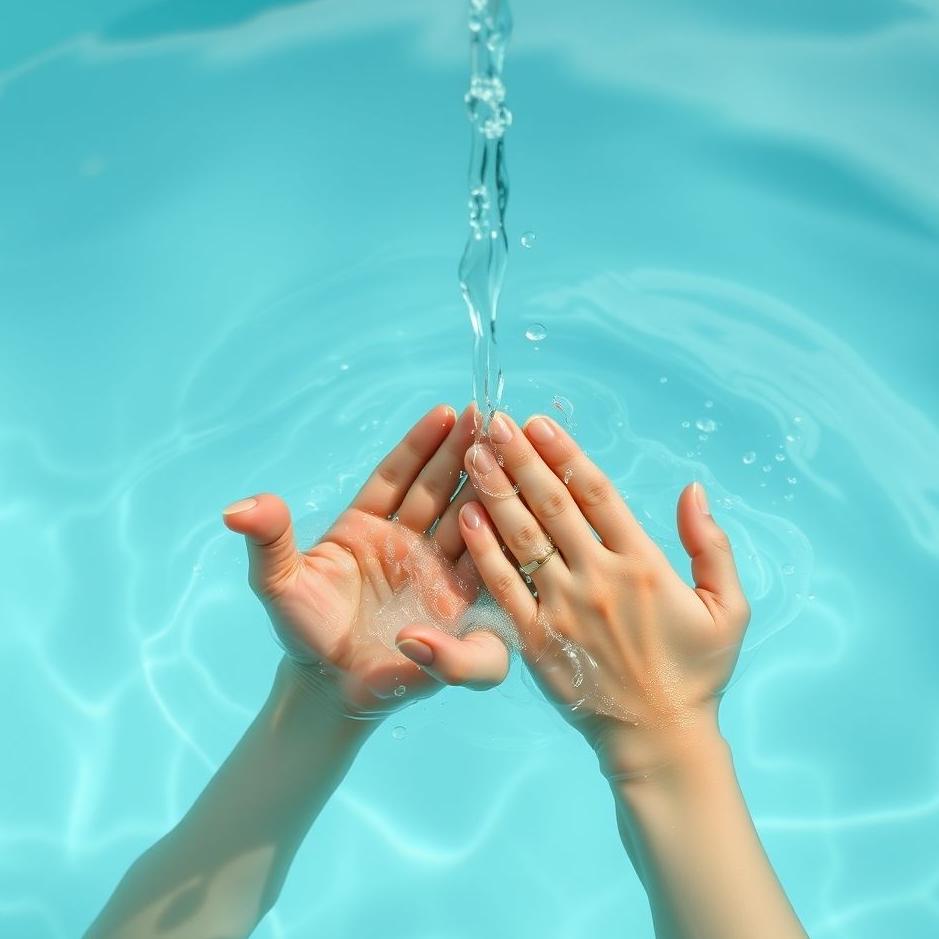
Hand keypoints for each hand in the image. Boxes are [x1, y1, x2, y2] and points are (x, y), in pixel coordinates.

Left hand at [222, 405, 508, 716]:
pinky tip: (512, 509)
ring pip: (464, 518)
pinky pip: (478, 566)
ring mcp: (434, 570)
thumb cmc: (303, 632)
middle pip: (438, 488)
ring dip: (484, 484)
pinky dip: (492, 538)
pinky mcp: (455, 603)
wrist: (330, 689)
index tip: (444, 411)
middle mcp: (406, 542)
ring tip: (507, 449)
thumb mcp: (278, 582)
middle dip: (462, 451)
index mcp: (365, 527)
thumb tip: (237, 509)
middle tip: (487, 415)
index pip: (398, 476)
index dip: (420, 444)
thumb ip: (267, 541)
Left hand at [412, 410, 748, 777]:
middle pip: (552, 504)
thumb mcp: (729, 608)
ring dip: (496, 489)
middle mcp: (599, 577)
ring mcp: (564, 607)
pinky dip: (484, 548)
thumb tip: (693, 490)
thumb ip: (712, 546)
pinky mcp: (538, 637)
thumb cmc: (697, 673)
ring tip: (474, 451)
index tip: (540, 422)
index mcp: (644, 564)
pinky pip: (505, 585)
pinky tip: (466, 514)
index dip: (566, 454)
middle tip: (495, 420)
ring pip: (523, 536)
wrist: (659, 740)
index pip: (597, 494)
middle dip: (522, 458)